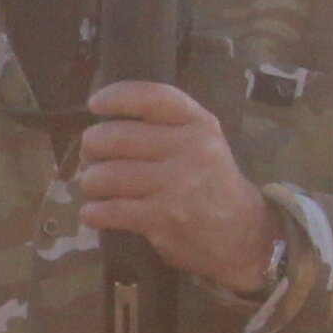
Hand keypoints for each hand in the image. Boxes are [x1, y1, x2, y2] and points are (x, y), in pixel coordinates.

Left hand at [76, 80, 277, 295]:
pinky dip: (93, 212)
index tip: (95, 104)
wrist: (242, 235)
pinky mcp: (163, 219)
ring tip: (93, 187)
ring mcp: (176, 185)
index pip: (152, 98)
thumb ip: (165, 124)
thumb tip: (104, 121)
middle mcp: (189, 149)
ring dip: (89, 182)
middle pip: (116, 137)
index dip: (118, 97)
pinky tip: (94, 213)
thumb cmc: (210, 182)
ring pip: (106, 176)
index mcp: (199, 124)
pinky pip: (110, 211)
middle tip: (89, 156)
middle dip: (90, 147)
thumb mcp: (202, 141)